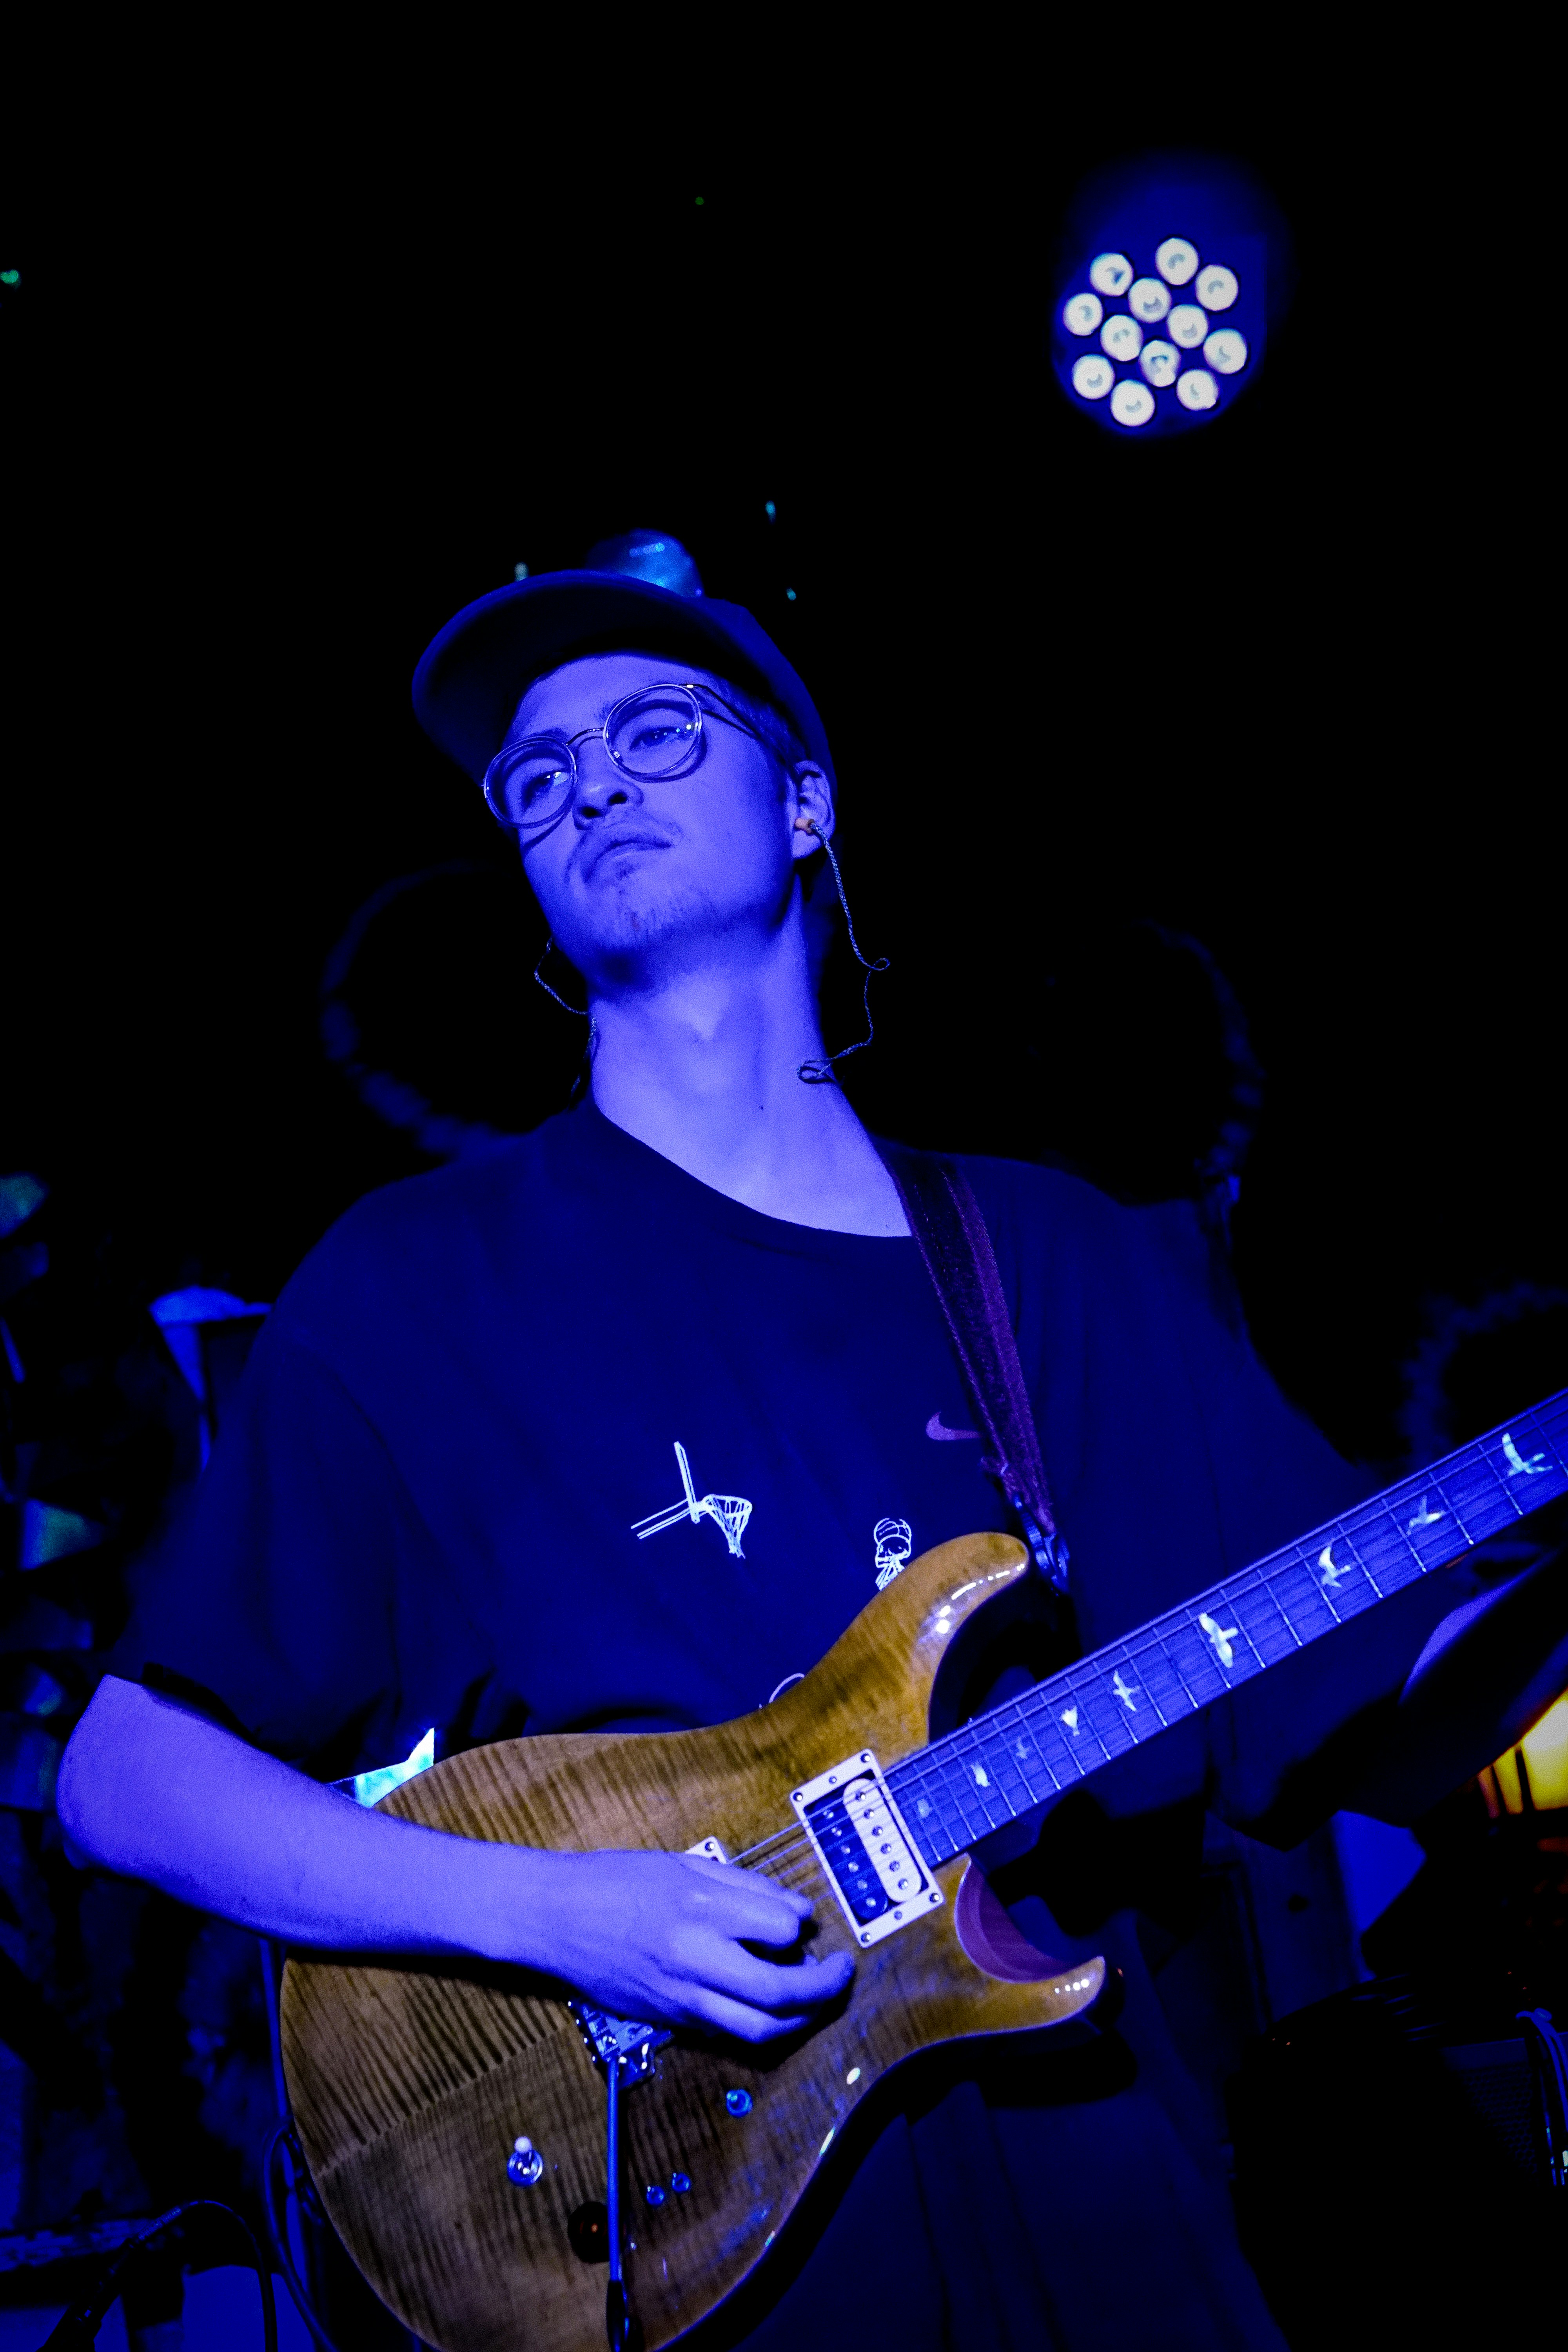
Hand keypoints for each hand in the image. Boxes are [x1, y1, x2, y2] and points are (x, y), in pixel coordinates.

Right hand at [510, 1849, 854, 2042]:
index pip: (782, 1928)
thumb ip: (743, 1886)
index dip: (802, 1925)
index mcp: (701, 1907)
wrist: (554, 1916)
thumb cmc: (615, 1881)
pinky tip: (768, 2005)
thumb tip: (795, 1909)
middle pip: (781, 1991)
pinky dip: (759, 2023)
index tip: (805, 1921)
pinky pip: (727, 2031)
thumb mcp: (683, 1864)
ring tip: (815, 1999)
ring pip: (760, 2028)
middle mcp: (696, 1956)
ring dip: (801, 2018)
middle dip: (824, 1986)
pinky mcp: (669, 2018)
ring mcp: (682, 1994)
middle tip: (840, 1971)